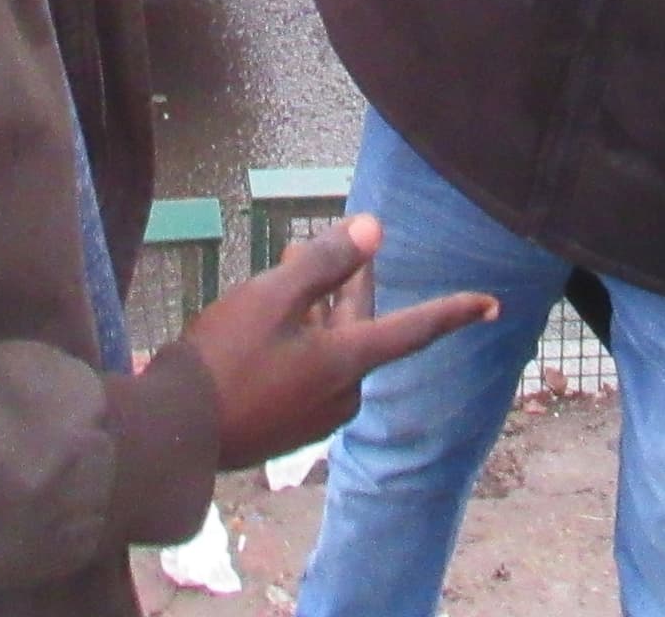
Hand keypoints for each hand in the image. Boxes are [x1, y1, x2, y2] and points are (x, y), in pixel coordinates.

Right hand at [178, 214, 495, 468]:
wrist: (173, 435)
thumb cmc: (223, 361)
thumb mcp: (272, 298)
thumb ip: (325, 263)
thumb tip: (374, 229)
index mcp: (349, 362)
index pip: (415, 329)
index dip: (454, 310)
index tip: (491, 304)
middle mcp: (343, 394)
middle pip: (360, 327)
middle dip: (343, 284)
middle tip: (321, 247)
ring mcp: (316, 416)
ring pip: (330, 347)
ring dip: (315, 310)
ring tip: (285, 272)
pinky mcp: (288, 427)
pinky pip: (309, 372)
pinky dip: (299, 340)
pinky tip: (266, 323)